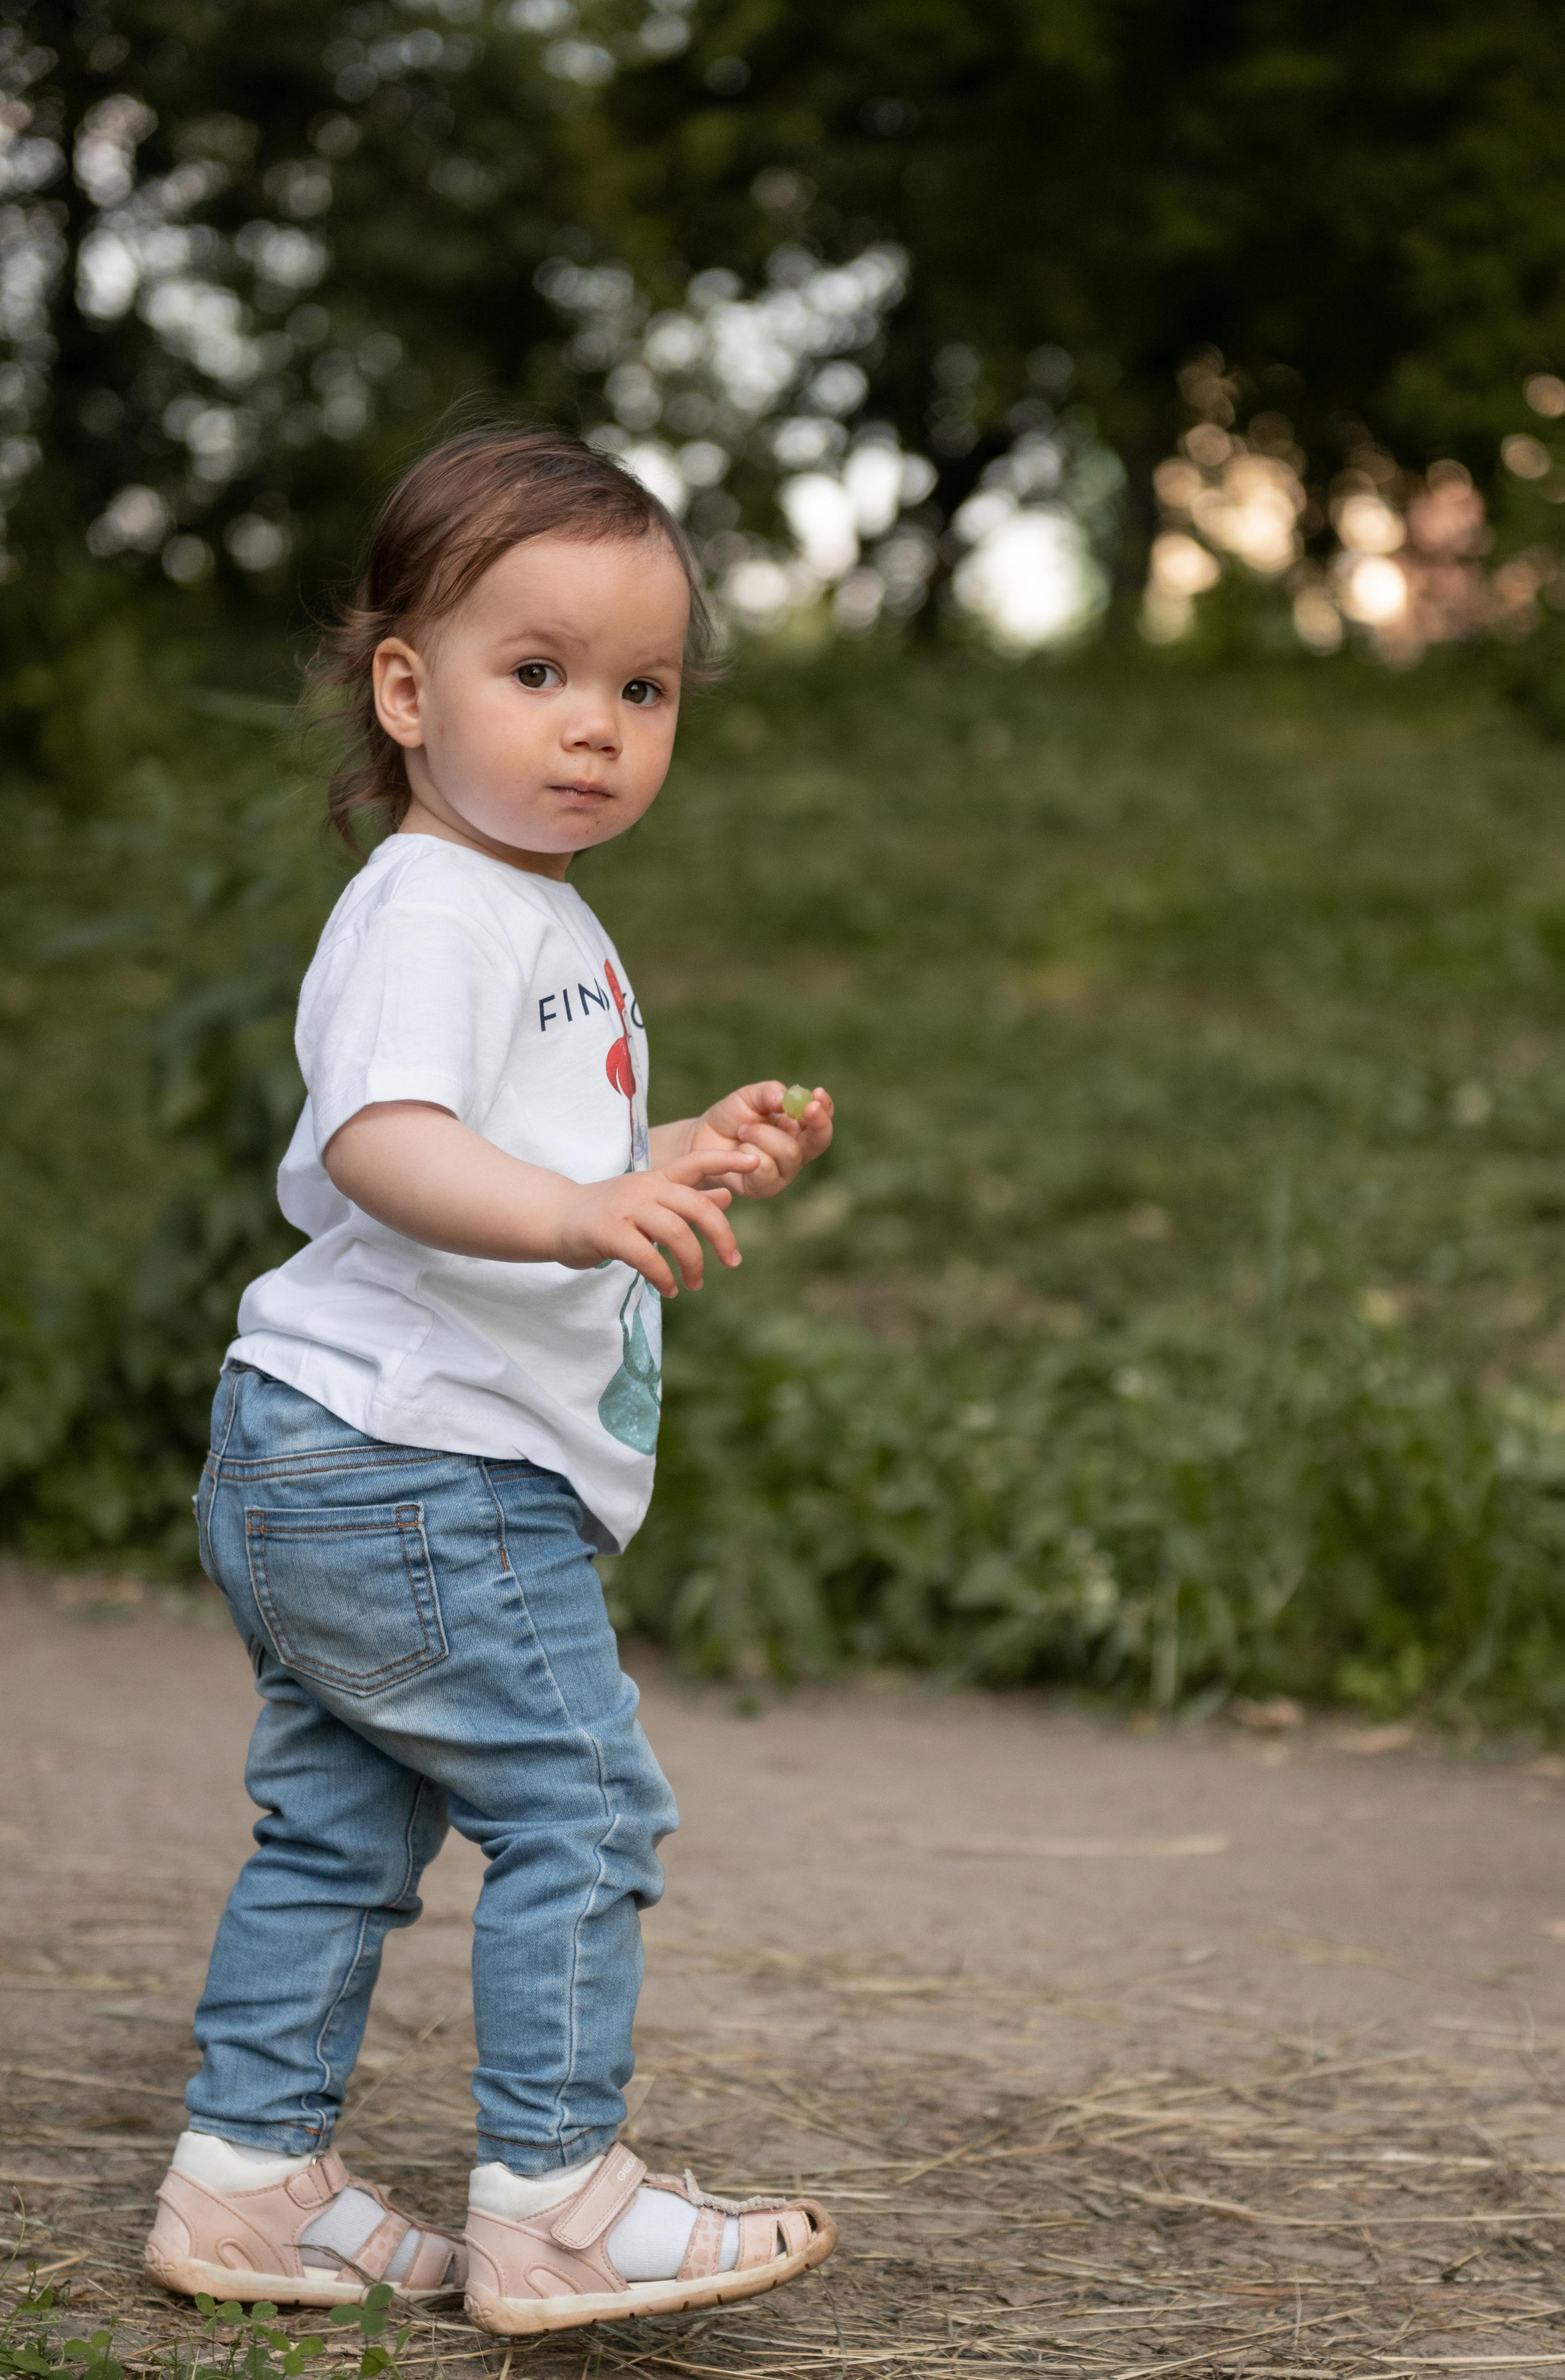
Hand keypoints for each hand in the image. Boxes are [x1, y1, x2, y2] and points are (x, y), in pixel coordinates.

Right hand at [551, 1146, 759, 1294]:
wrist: (556, 1218)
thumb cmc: (608, 1212)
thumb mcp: (650, 1199)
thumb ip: (687, 1197)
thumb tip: (727, 1194)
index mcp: (658, 1178)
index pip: (697, 1161)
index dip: (727, 1158)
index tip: (756, 1160)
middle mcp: (645, 1188)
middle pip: (696, 1206)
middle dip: (721, 1236)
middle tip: (732, 1261)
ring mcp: (626, 1209)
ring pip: (676, 1233)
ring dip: (693, 1263)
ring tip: (694, 1283)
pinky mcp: (608, 1232)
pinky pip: (646, 1256)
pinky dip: (663, 1277)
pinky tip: (668, 1288)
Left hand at [686, 1080, 834, 1198]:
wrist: (700, 1140)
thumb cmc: (730, 1117)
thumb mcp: (749, 1097)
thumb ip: (768, 1093)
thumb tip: (786, 1099)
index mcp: (797, 1129)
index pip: (821, 1121)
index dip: (825, 1108)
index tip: (817, 1093)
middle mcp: (796, 1152)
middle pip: (819, 1141)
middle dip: (816, 1123)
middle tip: (807, 1108)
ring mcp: (782, 1172)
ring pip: (790, 1153)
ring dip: (763, 1135)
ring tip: (743, 1130)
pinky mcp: (764, 1188)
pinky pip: (767, 1169)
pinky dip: (750, 1153)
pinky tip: (739, 1150)